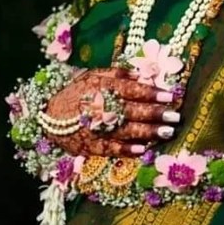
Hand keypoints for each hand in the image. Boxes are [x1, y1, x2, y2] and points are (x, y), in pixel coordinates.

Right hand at [44, 67, 180, 157]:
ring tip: (167, 132)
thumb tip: (143, 75)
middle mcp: (101, 108)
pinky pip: (111, 149)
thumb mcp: (94, 75)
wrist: (48, 114)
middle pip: (133, 111)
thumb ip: (118, 73)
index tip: (171, 95)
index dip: (152, 93)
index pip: (132, 91)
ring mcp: (96, 129)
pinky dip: (127, 150)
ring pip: (126, 131)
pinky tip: (143, 150)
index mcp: (103, 88)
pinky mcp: (91, 146)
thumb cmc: (77, 91)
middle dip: (156, 114)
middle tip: (175, 116)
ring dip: (148, 132)